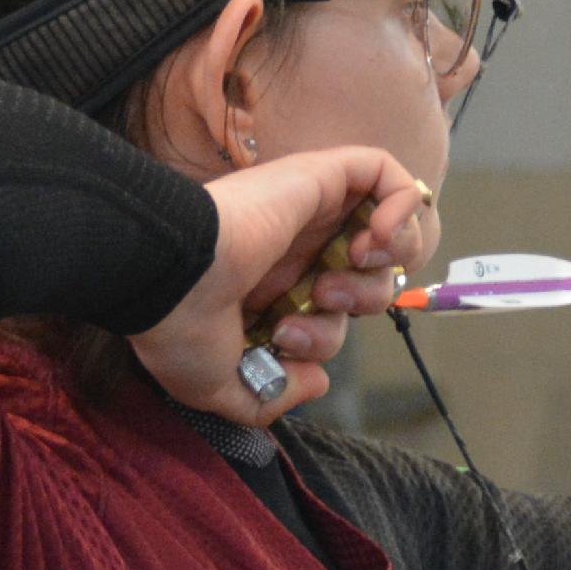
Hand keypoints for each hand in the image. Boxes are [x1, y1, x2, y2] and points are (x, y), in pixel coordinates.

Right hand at [134, 148, 434, 424]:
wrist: (170, 274)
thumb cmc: (179, 326)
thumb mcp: (215, 387)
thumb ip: (269, 397)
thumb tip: (318, 382)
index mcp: (269, 290)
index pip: (327, 313)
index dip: (326, 339)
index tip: (289, 345)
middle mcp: (292, 249)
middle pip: (364, 276)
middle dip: (357, 305)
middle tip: (318, 302)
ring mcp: (307, 211)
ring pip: (383, 230)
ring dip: (381, 265)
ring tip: (342, 271)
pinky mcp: (318, 176)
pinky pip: (387, 172)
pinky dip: (401, 206)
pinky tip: (373, 239)